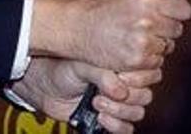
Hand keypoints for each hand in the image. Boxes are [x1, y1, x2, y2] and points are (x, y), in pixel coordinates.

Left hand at [10, 57, 160, 133]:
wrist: (43, 87)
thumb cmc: (60, 69)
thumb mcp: (81, 64)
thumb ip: (103, 74)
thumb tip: (120, 90)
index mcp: (120, 64)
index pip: (148, 72)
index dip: (138, 78)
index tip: (122, 77)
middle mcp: (122, 82)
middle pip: (145, 95)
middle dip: (128, 96)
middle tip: (104, 92)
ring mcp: (117, 102)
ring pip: (137, 112)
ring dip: (119, 111)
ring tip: (97, 103)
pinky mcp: (110, 118)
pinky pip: (126, 128)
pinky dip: (115, 125)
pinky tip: (100, 117)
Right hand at [31, 0, 190, 71]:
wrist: (79, 28)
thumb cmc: (99, 7)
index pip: (184, 9)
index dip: (177, 11)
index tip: (173, 12)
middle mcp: (147, 20)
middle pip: (177, 29)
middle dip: (166, 27)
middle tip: (150, 24)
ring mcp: (142, 42)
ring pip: (167, 46)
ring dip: (157, 43)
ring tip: (138, 36)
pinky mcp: (137, 60)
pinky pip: (156, 62)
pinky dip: (147, 57)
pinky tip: (134, 47)